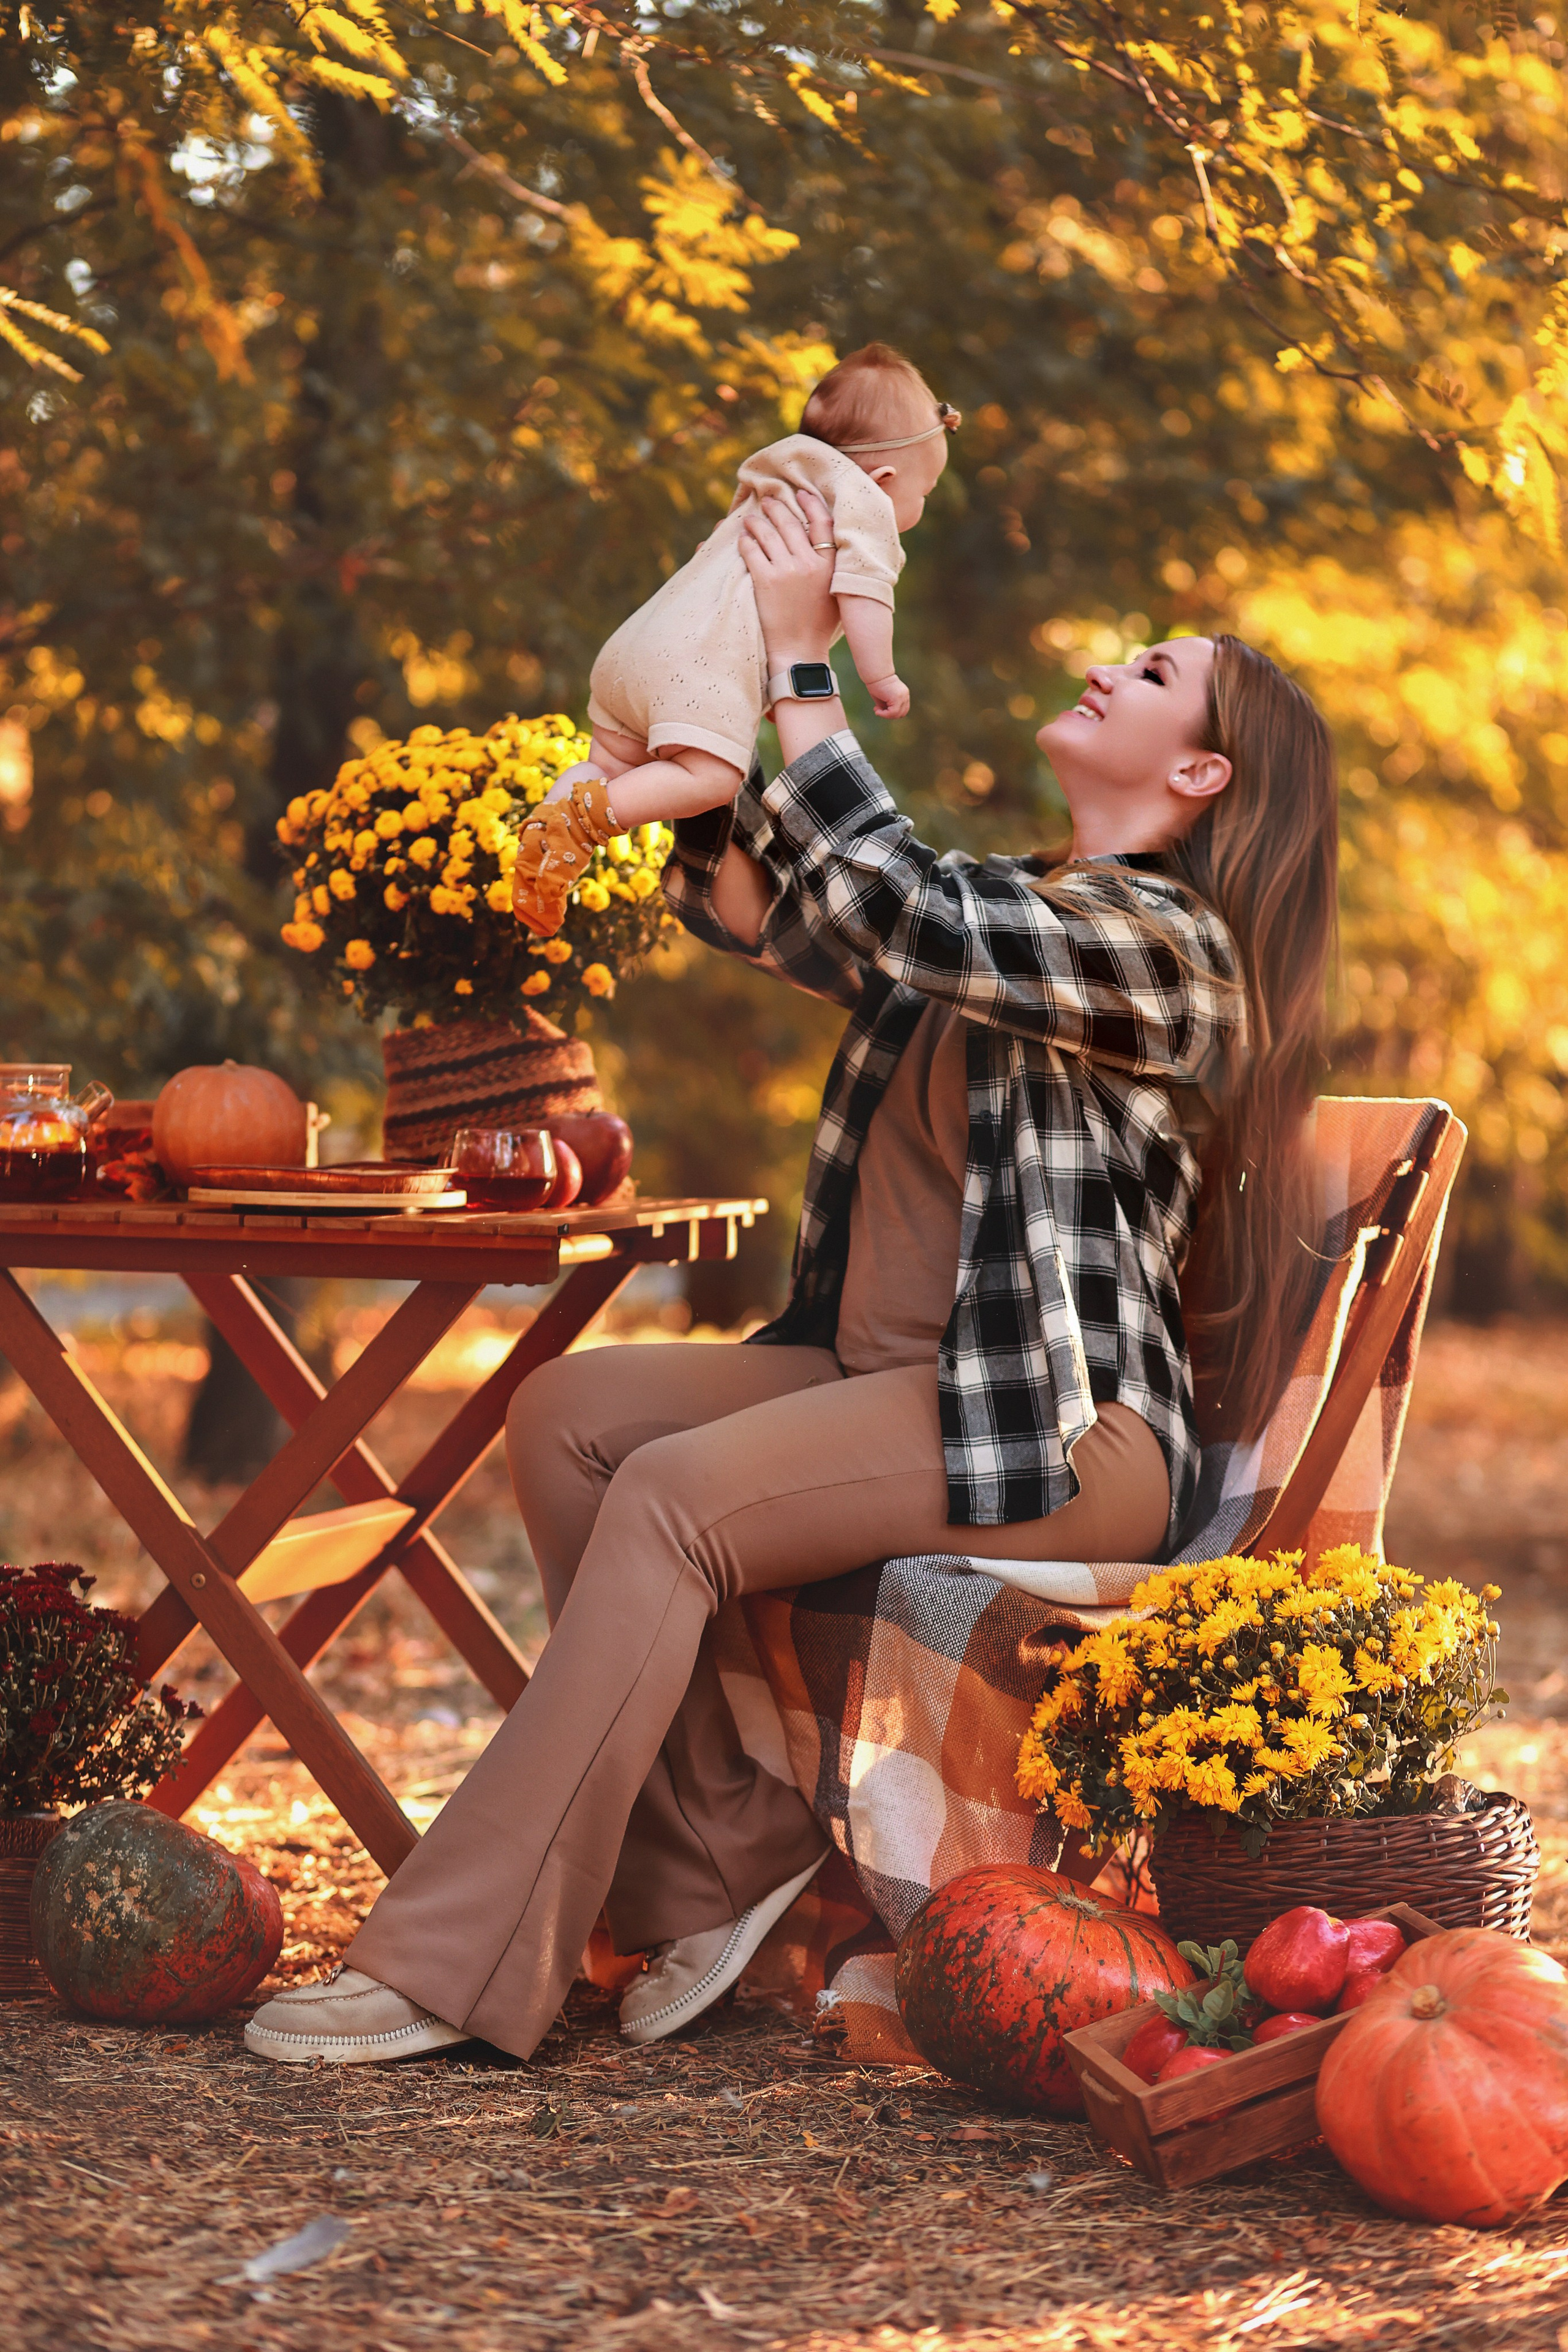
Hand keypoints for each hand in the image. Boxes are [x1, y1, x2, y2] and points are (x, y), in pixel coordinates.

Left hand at [738, 485, 837, 664]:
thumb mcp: (836, 593)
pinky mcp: (766, 580)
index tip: (801, 494)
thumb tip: (824, 546)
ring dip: (756, 522)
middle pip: (791, 523)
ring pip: (768, 533)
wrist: (800, 653)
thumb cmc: (818, 626)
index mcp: (830, 565)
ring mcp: (787, 570)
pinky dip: (745, 542)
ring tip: (749, 519)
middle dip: (777, 507)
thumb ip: (832, 568)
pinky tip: (741, 540)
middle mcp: (810, 563)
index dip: (811, 504)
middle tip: (767, 500)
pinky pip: (752, 551)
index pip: (823, 522)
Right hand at [867, 674, 910, 719]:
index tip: (881, 709)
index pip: (902, 710)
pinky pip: (893, 712)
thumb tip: (887, 715)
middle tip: (878, 711)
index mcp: (904, 694)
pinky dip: (884, 714)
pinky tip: (877, 710)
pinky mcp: (897, 698)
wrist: (875, 674)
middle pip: (901, 713)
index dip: (893, 713)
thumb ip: (887, 706)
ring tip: (876, 710)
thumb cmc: (876, 684)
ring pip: (897, 714)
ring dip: (886, 715)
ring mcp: (903, 697)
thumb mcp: (883, 698)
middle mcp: (905, 695)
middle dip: (890, 715)